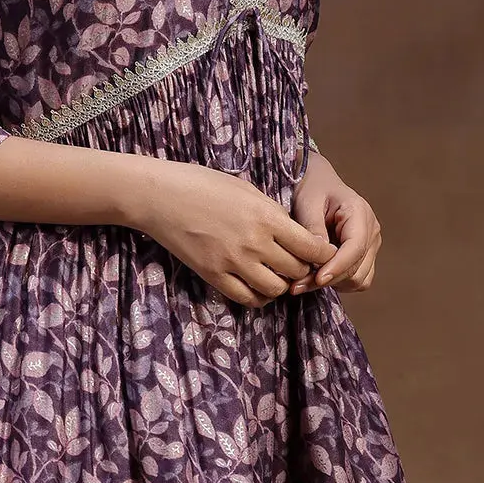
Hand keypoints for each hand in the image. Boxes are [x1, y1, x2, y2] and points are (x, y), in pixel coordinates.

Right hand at [130, 159, 337, 309]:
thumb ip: (272, 213)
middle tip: (299, 264)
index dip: (323, 254)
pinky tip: (258, 285)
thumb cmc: (203, 184)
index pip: (312, 248)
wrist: (160, 196)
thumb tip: (293, 233)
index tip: (322, 253)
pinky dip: (259, 296)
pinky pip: (248, 298)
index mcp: (267, 217)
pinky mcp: (214, 276)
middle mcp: (255, 243)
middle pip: (297, 271)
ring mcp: (233, 262)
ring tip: (277, 274)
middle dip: (304, 269)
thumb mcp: (246, 189)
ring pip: (276, 289)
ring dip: (282, 284)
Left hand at [286, 152, 381, 294]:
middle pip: (357, 268)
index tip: (317, 279)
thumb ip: (313, 229)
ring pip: (359, 279)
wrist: (317, 183)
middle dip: (328, 279)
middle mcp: (371, 231)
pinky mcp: (364, 255)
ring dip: (333, 284)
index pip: (355, 248)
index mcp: (360, 213)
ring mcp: (370, 244)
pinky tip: (317, 276)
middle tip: (296, 285)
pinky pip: (357, 279)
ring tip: (303, 281)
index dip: (337, 267)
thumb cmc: (312, 188)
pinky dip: (339, 283)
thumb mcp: (307, 202)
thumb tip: (318, 258)